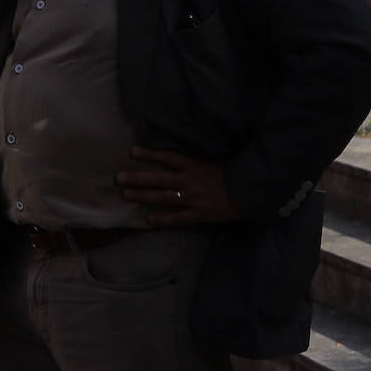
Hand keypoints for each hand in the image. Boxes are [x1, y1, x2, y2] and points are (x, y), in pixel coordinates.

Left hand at [116, 146, 240, 225]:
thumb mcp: (214, 161)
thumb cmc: (235, 174)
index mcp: (194, 166)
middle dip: (138, 178)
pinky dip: (163, 218)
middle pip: (158, 179)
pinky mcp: (199, 214)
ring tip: (126, 194)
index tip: (133, 152)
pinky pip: (178, 218)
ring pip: (163, 197)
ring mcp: (192, 198)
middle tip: (119, 178)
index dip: (150, 154)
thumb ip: (197, 161)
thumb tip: (180, 157)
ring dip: (143, 196)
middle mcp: (189, 181)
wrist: (251, 191)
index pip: (168, 158)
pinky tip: (149, 219)